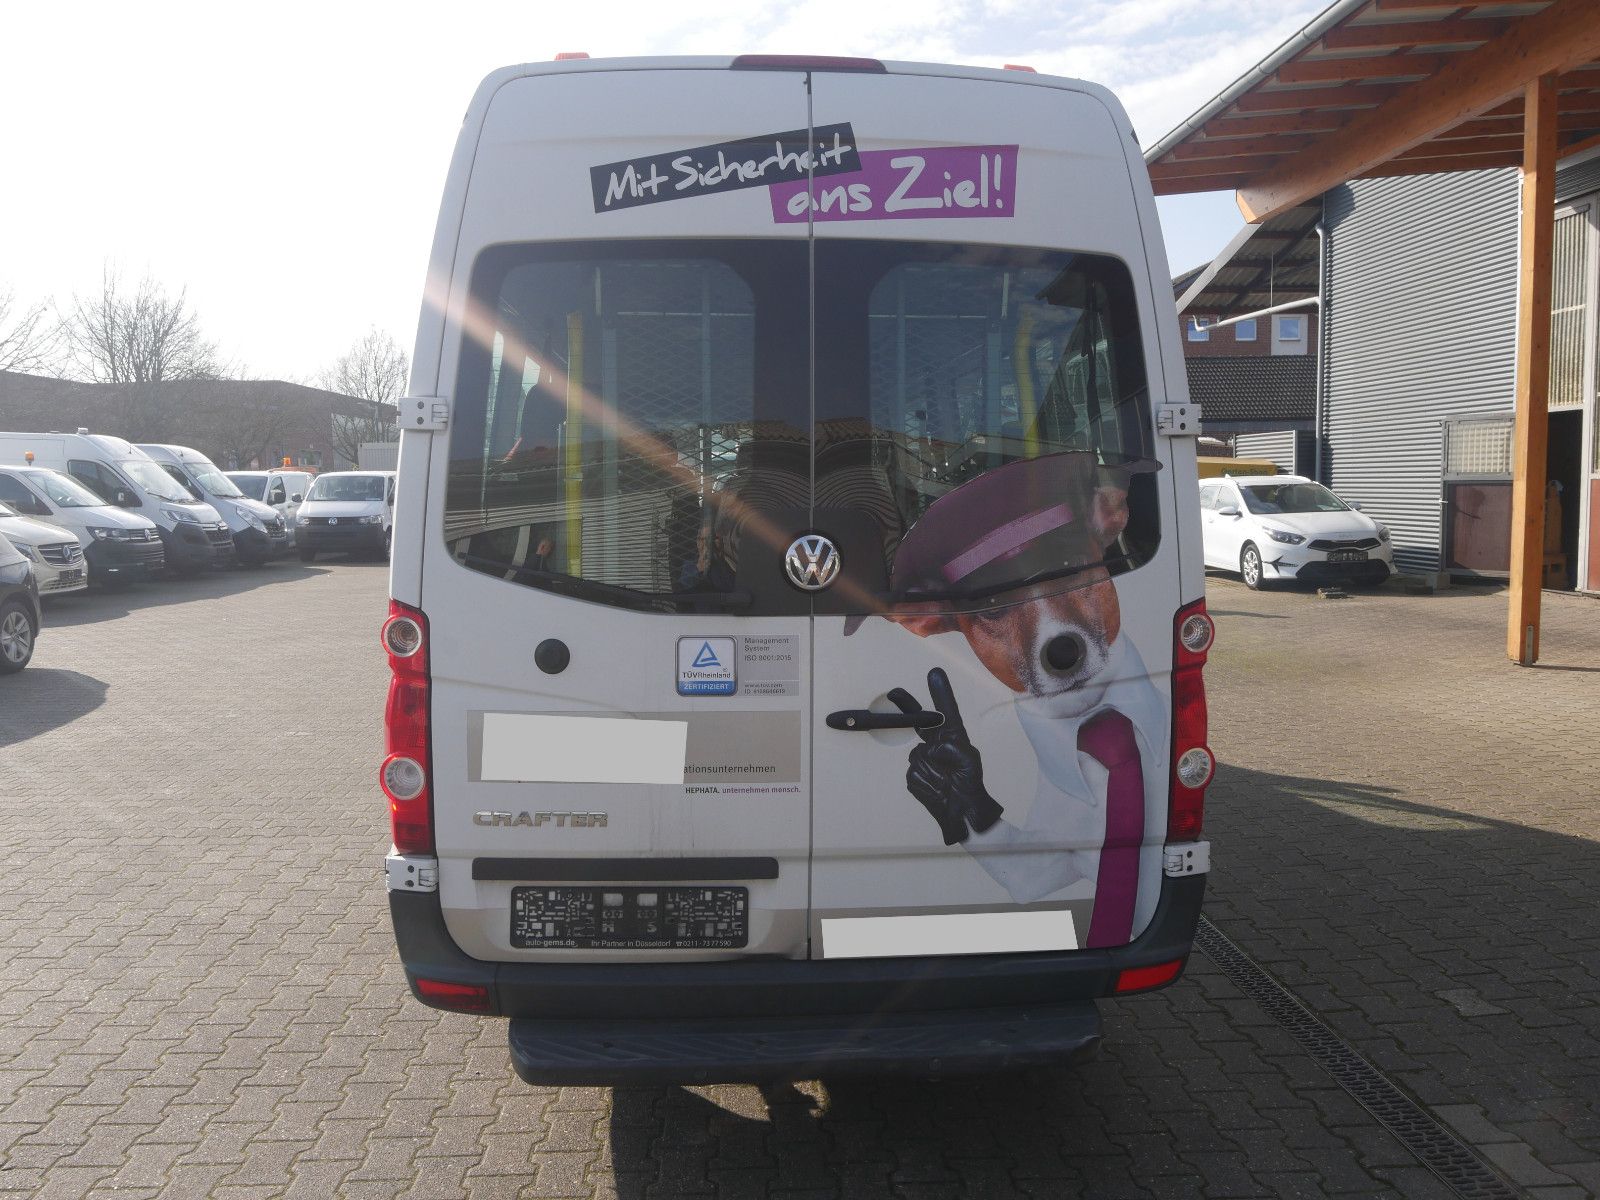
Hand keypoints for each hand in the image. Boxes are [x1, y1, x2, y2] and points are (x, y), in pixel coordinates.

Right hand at [887, 668, 1003, 844]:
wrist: (961, 810)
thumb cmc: (969, 783)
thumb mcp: (968, 762)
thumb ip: (953, 749)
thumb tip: (935, 746)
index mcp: (951, 737)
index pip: (943, 712)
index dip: (940, 692)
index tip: (935, 674)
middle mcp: (935, 744)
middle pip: (918, 722)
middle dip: (906, 705)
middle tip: (896, 693)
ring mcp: (922, 759)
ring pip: (917, 757)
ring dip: (930, 770)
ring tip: (944, 781)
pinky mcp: (913, 775)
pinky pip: (914, 774)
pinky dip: (926, 783)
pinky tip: (936, 788)